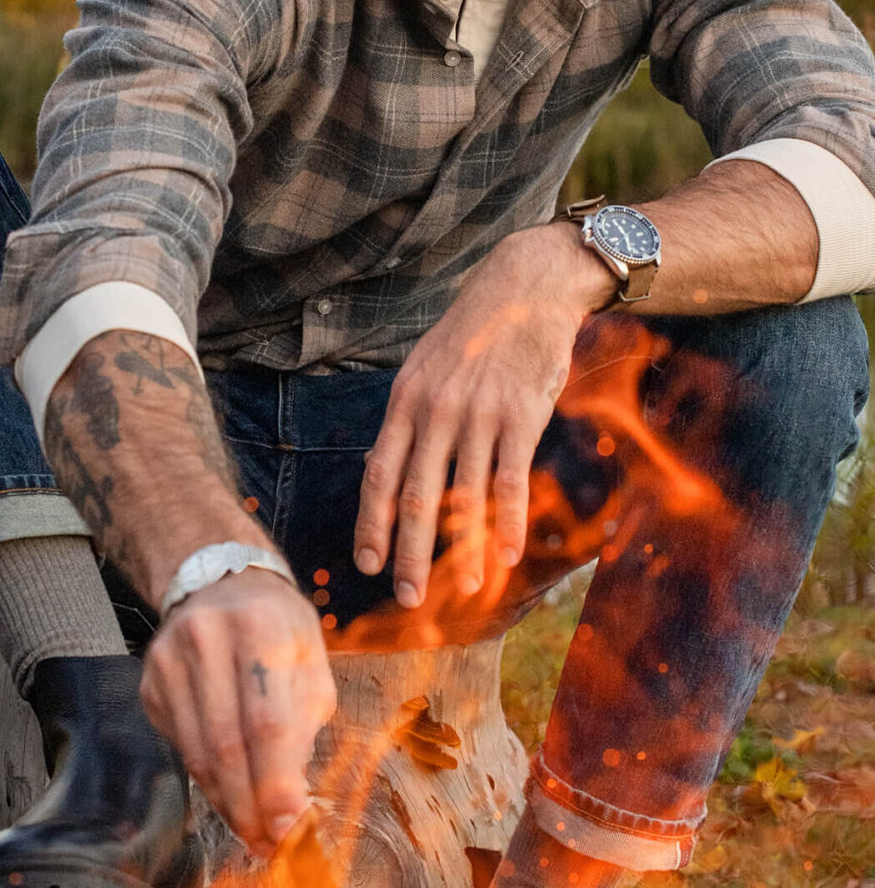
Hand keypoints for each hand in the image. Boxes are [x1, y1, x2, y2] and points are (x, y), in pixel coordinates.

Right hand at [139, 568, 337, 855]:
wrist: (220, 583)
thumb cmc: (278, 627)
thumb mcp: (310, 660)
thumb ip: (305, 725)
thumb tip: (293, 804)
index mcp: (260, 626)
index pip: (266, 721)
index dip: (277, 783)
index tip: (291, 828)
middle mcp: (207, 638)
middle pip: (225, 745)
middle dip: (251, 806)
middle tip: (272, 846)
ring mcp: (169, 660)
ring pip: (197, 754)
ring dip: (228, 804)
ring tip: (254, 833)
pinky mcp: (150, 682)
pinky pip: (180, 746)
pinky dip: (206, 780)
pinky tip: (229, 794)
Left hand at [353, 225, 613, 606]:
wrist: (522, 289)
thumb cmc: (470, 336)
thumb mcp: (422, 370)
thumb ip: (406, 421)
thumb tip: (383, 471)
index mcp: (404, 403)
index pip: (378, 475)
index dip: (371, 525)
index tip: (365, 564)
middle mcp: (435, 412)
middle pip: (415, 497)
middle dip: (409, 555)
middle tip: (407, 598)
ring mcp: (478, 415)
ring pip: (464, 497)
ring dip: (464, 552)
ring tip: (465, 592)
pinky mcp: (520, 417)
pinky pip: (510, 480)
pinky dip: (509, 522)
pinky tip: (508, 553)